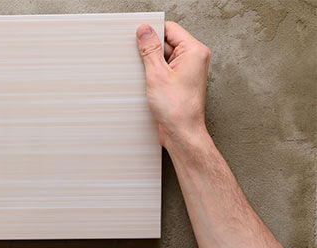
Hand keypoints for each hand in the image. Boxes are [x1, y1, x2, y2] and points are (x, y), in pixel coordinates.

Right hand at [136, 21, 210, 146]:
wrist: (182, 133)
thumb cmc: (177, 109)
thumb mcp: (157, 74)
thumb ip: (149, 49)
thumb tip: (144, 30)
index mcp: (194, 51)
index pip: (170, 29)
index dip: (153, 32)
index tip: (139, 39)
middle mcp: (193, 59)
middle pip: (166, 43)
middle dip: (150, 52)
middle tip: (143, 64)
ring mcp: (186, 71)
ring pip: (163, 57)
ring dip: (151, 65)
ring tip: (149, 79)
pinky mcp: (179, 82)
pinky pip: (163, 70)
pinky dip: (153, 74)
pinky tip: (149, 84)